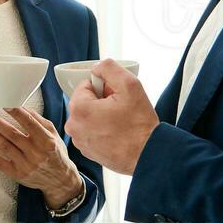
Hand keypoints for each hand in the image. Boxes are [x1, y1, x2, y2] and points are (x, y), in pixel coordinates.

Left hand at [0, 107, 84, 209]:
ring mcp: (26, 165)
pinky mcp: (16, 174)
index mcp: (46, 141)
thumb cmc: (55, 154)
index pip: (29, 123)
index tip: (2, 101)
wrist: (59, 180)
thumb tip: (22, 106)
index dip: (15, 112)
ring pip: (3, 145)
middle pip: (12, 134)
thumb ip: (39, 120)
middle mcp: (36, 153)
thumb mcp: (53, 134)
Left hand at [63, 59, 158, 174]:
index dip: (104, 87)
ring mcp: (79, 141)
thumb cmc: (139, 125)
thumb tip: (97, 67)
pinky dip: (102, 130)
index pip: (86, 85)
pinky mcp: (87, 151)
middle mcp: (74, 126)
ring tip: (120, 123)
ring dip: (102, 116)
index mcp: (79, 109)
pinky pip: (92, 131)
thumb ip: (109, 68)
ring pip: (89, 116)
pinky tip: (118, 134)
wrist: (148, 155)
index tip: (117, 98)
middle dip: (102, 101)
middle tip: (121, 110)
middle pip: (86, 101)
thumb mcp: (129, 85)